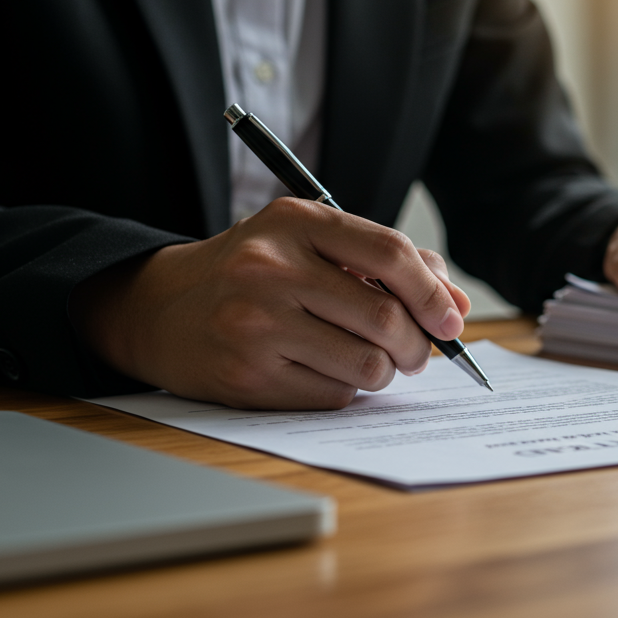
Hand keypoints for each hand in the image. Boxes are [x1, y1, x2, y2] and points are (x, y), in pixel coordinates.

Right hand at [71, 198, 470, 409]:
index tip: (452, 320)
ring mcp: (255, 324)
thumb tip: (458, 305)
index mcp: (297, 222)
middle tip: (416, 353)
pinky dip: (345, 391)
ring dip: (383, 372)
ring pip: (366, 364)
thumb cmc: (254, 274)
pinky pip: (333, 395)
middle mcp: (272, 268)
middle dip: (417, 346)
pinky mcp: (246, 376)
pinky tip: (323, 371)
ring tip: (369, 361)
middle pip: (385, 317)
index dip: (433, 292)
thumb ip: (388, 264)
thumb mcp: (312, 244)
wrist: (159, 308)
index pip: (391, 253)